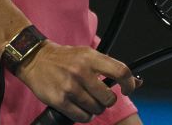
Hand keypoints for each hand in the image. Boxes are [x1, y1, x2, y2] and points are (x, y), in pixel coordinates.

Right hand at [15, 41, 140, 122]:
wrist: (34, 59)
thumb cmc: (63, 58)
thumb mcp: (86, 54)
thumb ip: (107, 66)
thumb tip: (136, 82)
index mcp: (90, 57)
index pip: (120, 71)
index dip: (129, 84)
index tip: (128, 90)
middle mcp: (81, 71)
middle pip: (109, 98)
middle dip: (107, 102)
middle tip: (100, 98)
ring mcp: (70, 87)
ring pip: (96, 109)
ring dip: (94, 109)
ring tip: (85, 101)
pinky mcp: (60, 100)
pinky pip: (82, 117)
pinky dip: (83, 116)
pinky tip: (78, 107)